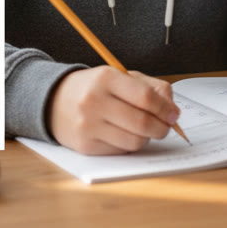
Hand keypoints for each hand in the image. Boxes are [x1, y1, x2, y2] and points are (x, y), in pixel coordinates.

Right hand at [47, 66, 180, 154]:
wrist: (52, 101)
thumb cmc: (93, 88)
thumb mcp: (119, 76)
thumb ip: (150, 86)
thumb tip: (172, 108)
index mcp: (105, 78)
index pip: (146, 97)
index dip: (165, 109)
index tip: (173, 114)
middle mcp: (94, 101)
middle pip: (142, 123)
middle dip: (162, 128)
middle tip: (165, 126)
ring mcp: (88, 125)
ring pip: (134, 141)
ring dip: (146, 138)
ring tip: (142, 129)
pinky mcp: (86, 145)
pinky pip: (121, 151)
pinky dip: (129, 145)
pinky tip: (123, 134)